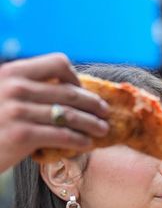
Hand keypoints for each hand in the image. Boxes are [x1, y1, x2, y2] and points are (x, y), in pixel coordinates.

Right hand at [0, 54, 108, 171]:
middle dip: (93, 104)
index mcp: (12, 72)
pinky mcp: (22, 135)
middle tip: (105, 112)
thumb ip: (27, 87)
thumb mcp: (2, 94)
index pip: (58, 62)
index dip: (76, 77)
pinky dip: (79, 140)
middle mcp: (15, 87)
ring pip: (70, 115)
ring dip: (93, 123)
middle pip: (70, 92)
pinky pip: (62, 135)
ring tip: (102, 129)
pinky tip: (87, 144)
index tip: (83, 90)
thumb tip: (70, 87)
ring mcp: (18, 111)